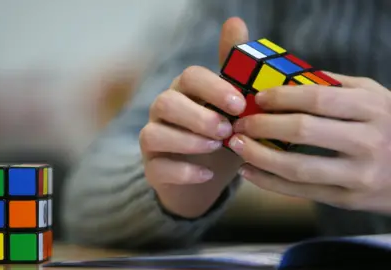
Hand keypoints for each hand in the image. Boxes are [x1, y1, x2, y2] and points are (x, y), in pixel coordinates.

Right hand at [139, 17, 247, 217]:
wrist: (209, 177)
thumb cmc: (223, 136)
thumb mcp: (234, 107)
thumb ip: (234, 69)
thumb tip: (235, 21)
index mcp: (185, 92)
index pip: (189, 77)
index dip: (213, 89)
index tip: (239, 105)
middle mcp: (164, 112)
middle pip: (166, 103)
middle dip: (197, 116)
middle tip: (226, 130)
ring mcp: (154, 140)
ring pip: (153, 134)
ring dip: (187, 141)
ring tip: (214, 148)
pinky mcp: (152, 168)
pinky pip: (157, 167)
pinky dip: (183, 171)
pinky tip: (207, 174)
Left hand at [230, 73, 390, 213]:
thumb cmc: (389, 125)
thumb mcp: (373, 97)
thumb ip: (333, 86)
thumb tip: (285, 78)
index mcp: (372, 108)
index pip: (317, 98)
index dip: (281, 97)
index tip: (257, 98)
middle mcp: (368, 141)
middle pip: (302, 131)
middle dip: (262, 125)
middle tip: (238, 122)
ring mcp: (359, 175)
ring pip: (297, 167)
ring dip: (258, 156)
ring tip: (236, 146)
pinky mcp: (348, 200)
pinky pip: (300, 192)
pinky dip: (268, 182)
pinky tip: (248, 171)